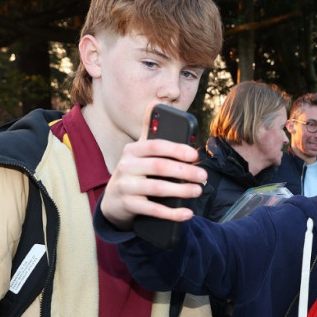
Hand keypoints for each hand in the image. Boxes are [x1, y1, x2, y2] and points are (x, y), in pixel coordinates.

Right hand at [99, 101, 206, 230]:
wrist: (113, 201)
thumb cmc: (134, 173)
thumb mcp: (138, 152)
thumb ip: (149, 131)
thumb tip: (156, 103)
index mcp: (132, 150)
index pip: (156, 146)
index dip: (176, 149)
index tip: (195, 155)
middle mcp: (126, 166)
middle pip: (159, 167)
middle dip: (184, 171)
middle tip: (203, 176)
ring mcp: (126, 186)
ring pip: (157, 188)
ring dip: (181, 191)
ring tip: (198, 191)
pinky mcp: (128, 205)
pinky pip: (152, 209)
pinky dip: (172, 213)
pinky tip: (187, 213)